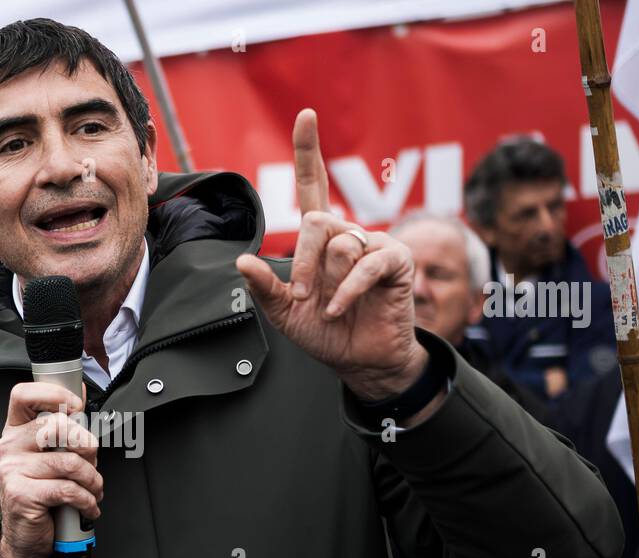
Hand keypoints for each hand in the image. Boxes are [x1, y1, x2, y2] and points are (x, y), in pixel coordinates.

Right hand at [0, 381, 101, 557]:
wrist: (24, 537)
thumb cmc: (41, 494)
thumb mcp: (50, 457)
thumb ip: (63, 430)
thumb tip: (81, 395)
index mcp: (15, 431)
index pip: (23, 395)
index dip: (53, 393)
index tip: (76, 405)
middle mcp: (9, 446)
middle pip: (58, 426)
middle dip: (87, 445)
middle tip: (92, 461)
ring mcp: (12, 469)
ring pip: (69, 462)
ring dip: (92, 479)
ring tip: (94, 489)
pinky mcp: (21, 493)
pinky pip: (67, 489)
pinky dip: (87, 500)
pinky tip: (88, 505)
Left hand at [235, 110, 424, 401]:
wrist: (359, 361)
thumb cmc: (324, 332)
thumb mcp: (284, 312)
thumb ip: (265, 287)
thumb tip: (242, 261)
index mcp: (321, 239)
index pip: (314, 185)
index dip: (309, 151)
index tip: (306, 116)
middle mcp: (348, 234)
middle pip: (318, 221)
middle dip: (304, 260)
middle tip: (302, 295)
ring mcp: (374, 245)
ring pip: (342, 242)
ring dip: (327, 280)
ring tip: (328, 308)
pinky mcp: (396, 262)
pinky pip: (366, 263)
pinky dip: (347, 291)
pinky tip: (339, 310)